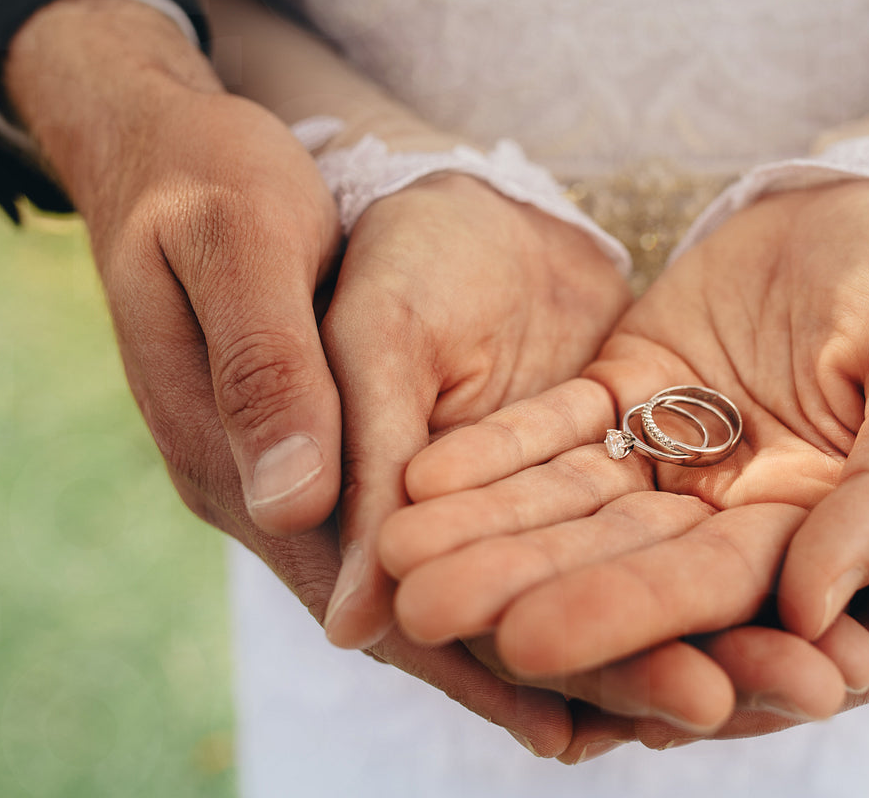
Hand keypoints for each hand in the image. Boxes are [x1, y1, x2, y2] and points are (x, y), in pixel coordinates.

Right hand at [4, 0, 609, 754]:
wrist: (189, 154)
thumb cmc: (208, 184)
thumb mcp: (237, 246)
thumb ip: (269, 371)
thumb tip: (298, 511)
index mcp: (242, 466)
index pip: (362, 590)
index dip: (468, 654)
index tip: (570, 713)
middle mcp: (286, 499)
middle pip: (424, 611)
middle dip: (546, 667)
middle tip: (679, 711)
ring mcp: (330, 474)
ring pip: (453, 577)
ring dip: (557, 635)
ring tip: (675, 690)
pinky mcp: (373, 439)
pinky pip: (459, 517)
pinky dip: (533, 561)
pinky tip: (620, 591)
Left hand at [380, 178, 868, 728]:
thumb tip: (819, 611)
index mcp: (833, 533)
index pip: (725, 589)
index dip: (630, 615)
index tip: (530, 639)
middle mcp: (747, 521)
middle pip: (627, 567)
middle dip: (525, 590)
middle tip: (424, 611)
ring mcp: (686, 464)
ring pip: (575, 511)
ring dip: (486, 533)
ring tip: (392, 557)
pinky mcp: (636, 403)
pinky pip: (558, 435)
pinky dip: (493, 456)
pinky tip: (418, 479)